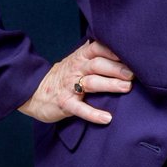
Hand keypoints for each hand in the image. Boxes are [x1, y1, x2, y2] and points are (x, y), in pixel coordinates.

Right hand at [18, 40, 133, 124]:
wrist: (33, 92)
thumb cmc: (63, 76)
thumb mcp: (76, 61)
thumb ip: (94, 55)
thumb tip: (118, 48)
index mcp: (80, 57)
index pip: (97, 48)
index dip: (112, 50)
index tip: (129, 53)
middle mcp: (76, 69)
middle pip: (97, 65)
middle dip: (116, 68)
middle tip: (133, 73)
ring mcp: (69, 86)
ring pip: (91, 83)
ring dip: (109, 84)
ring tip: (126, 88)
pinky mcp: (65, 103)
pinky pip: (79, 108)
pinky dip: (93, 114)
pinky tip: (106, 118)